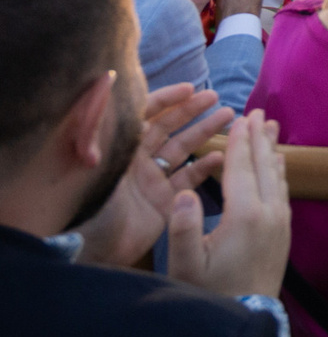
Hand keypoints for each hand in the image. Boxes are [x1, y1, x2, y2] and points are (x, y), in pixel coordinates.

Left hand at [75, 83, 231, 265]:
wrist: (90, 250)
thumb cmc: (89, 204)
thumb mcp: (93, 162)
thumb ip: (102, 125)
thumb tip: (107, 86)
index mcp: (119, 148)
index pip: (143, 115)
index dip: (166, 99)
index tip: (190, 89)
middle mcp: (137, 161)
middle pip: (167, 128)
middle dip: (191, 110)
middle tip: (216, 98)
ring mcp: (151, 181)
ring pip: (182, 149)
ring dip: (204, 132)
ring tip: (229, 117)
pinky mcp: (164, 203)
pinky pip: (188, 179)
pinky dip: (205, 167)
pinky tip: (221, 156)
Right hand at [168, 110, 291, 300]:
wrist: (246, 318)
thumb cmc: (209, 293)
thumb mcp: (185, 266)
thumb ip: (182, 229)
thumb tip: (184, 192)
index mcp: (244, 216)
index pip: (242, 169)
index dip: (240, 142)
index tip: (241, 117)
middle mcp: (269, 213)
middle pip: (264, 166)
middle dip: (259, 138)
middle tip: (259, 112)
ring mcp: (280, 223)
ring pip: (278, 177)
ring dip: (272, 150)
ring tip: (270, 128)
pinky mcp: (284, 232)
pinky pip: (283, 192)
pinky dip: (278, 172)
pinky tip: (276, 165)